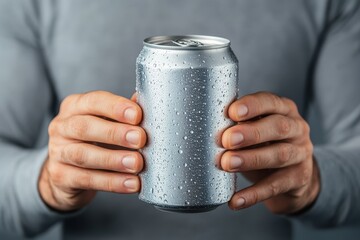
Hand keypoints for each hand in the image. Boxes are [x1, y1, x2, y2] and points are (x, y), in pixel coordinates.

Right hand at [39, 91, 145, 210]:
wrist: (69, 174)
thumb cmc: (95, 140)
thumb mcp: (107, 122)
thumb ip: (126, 113)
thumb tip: (149, 104)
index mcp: (75, 106)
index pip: (94, 101)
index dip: (116, 107)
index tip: (137, 115)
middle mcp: (62, 127)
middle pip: (85, 127)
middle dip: (115, 133)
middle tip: (140, 139)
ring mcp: (58, 152)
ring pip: (83, 155)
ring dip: (113, 159)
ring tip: (136, 164)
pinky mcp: (61, 176)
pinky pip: (86, 180)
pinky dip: (111, 182)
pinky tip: (131, 183)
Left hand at [220, 92, 319, 213]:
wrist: (293, 175)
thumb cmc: (265, 143)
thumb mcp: (256, 128)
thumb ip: (239, 123)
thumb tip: (206, 124)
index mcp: (283, 110)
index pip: (270, 102)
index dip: (252, 105)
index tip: (232, 112)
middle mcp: (296, 128)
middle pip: (278, 127)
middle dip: (251, 133)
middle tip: (227, 139)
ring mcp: (300, 154)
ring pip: (279, 155)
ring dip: (251, 159)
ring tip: (227, 164)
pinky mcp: (299, 179)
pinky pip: (276, 186)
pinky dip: (254, 194)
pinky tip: (235, 200)